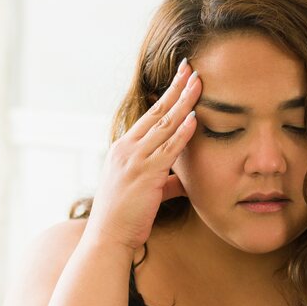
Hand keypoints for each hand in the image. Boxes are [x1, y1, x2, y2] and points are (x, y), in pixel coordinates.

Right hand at [85, 57, 200, 252]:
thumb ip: (165, 181)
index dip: (167, 95)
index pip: (149, 115)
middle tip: (191, 67)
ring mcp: (134, 160)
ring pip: (164, 125)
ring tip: (199, 83)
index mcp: (123, 149)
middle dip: (176, 88)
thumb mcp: (144, 193)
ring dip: (183, 102)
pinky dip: (182, 132)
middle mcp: (126, 149)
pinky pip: (168, 149)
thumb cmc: (124, 218)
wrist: (107, 238)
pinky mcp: (145, 175)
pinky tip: (195, 117)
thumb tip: (183, 181)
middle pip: (156, 111)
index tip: (181, 78)